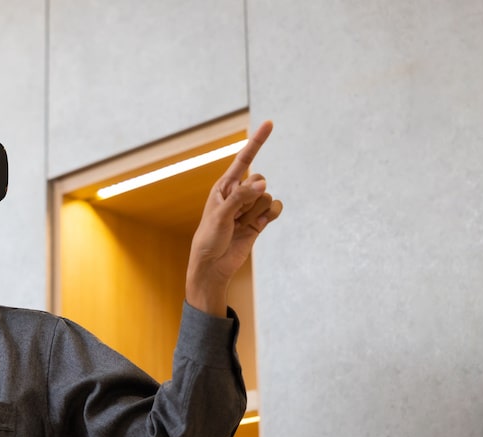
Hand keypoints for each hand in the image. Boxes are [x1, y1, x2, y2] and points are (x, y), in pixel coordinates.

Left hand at [186, 121, 283, 315]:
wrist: (213, 266)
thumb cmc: (208, 239)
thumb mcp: (220, 215)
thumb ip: (241, 197)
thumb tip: (263, 183)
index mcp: (224, 186)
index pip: (244, 159)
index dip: (258, 141)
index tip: (270, 123)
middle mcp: (238, 193)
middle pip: (259, 180)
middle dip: (251, 197)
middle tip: (235, 216)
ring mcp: (250, 207)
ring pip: (266, 196)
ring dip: (255, 212)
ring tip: (240, 226)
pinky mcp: (260, 221)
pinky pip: (274, 209)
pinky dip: (270, 215)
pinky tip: (258, 225)